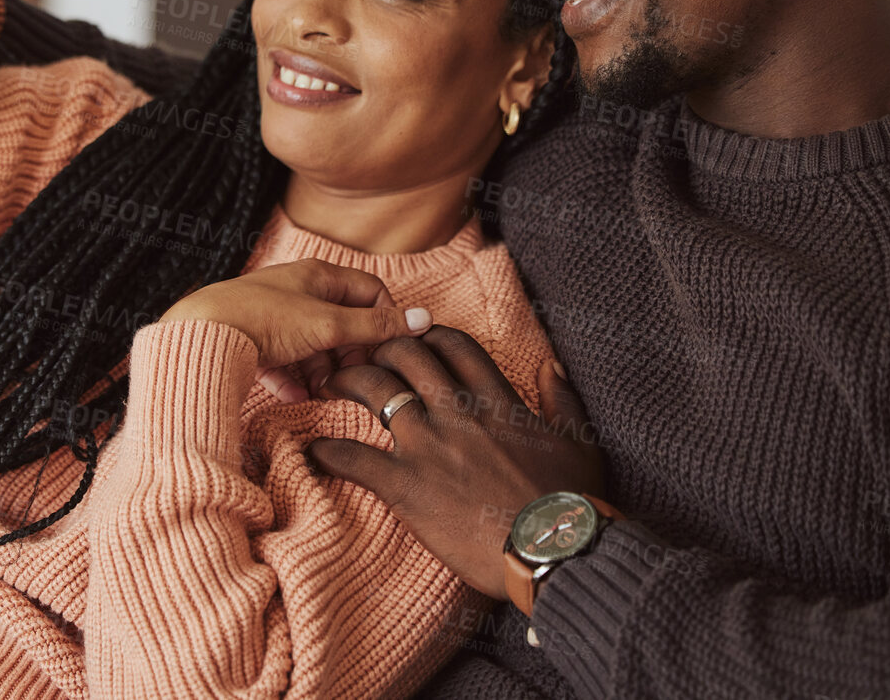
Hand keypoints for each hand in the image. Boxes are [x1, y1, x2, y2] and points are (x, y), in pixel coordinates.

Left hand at [156, 259, 430, 377]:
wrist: (200, 333)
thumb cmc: (264, 319)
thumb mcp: (327, 324)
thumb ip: (375, 327)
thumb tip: (424, 319)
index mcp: (319, 276)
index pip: (370, 291)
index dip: (384, 321)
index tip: (386, 350)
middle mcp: (298, 291)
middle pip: (343, 323)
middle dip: (350, 353)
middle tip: (352, 378)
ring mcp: (276, 316)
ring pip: (315, 346)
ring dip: (322, 371)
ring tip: (320, 392)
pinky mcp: (255, 340)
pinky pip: (286, 361)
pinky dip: (294, 379)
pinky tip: (295, 395)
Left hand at [304, 332, 603, 600]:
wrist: (558, 555)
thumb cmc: (572, 502)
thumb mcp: (577, 440)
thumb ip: (561, 397)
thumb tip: (550, 363)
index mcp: (497, 399)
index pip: (453, 344)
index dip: (425, 334)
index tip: (410, 340)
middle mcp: (458, 412)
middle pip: (406, 354)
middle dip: (377, 347)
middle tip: (359, 356)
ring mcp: (430, 446)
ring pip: (374, 390)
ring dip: (345, 380)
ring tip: (326, 383)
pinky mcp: (407, 485)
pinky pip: (353, 457)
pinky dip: (327, 451)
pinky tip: (312, 451)